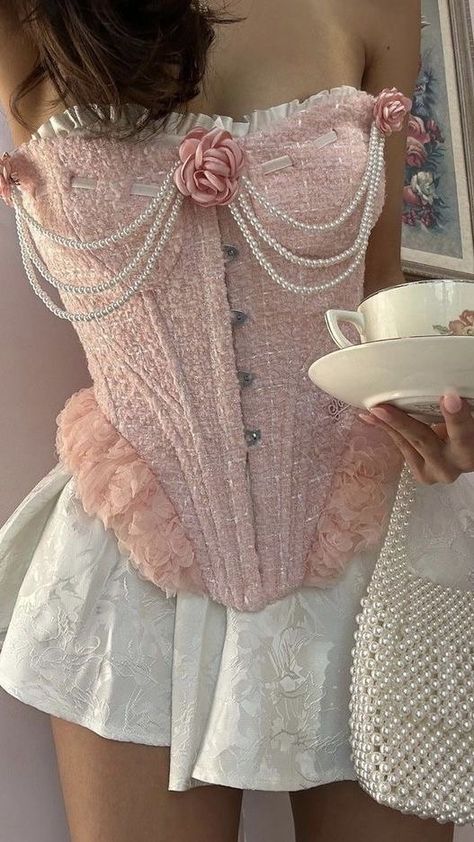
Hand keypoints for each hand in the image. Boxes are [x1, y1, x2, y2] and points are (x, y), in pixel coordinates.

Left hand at [359, 390, 473, 484]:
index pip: (464, 433)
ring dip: (386, 425)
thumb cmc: (467, 430)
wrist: (466, 453)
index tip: (449, 398)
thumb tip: (452, 388)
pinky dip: (387, 429)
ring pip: (407, 444)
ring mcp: (434, 471)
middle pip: (425, 440)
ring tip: (370, 410)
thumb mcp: (468, 415)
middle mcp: (452, 465)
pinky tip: (369, 416)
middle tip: (382, 409)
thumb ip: (462, 407)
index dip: (456, 417)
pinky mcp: (420, 471)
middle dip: (401, 423)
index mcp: (470, 450)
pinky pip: (402, 446)